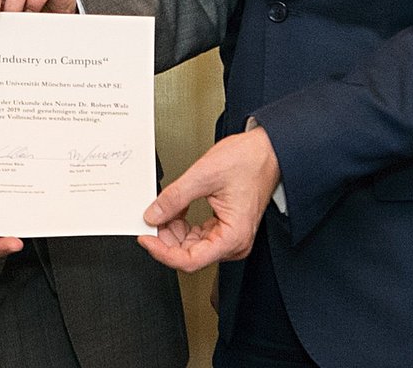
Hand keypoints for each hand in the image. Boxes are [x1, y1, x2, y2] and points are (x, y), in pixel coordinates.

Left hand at [138, 127, 280, 272]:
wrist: (267, 151)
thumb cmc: (249, 161)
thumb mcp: (203, 176)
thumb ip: (174, 198)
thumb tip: (153, 215)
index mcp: (233, 236)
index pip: (190, 260)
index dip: (163, 253)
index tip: (146, 239)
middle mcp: (234, 242)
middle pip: (189, 254)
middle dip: (166, 238)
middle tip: (150, 219)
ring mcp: (230, 236)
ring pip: (191, 246)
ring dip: (173, 231)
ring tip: (162, 210)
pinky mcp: (225, 228)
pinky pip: (198, 235)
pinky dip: (182, 224)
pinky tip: (175, 210)